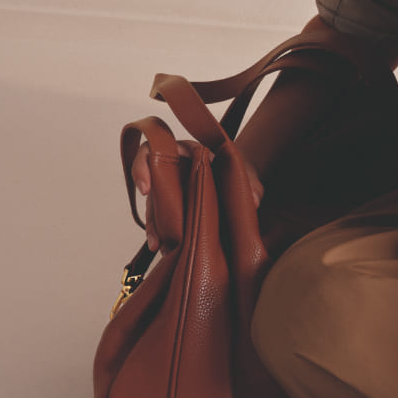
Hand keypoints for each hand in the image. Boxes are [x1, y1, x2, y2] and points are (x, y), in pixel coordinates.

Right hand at [132, 140, 262, 251]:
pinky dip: (162, 232)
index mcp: (185, 150)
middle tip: (155, 229)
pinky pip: (162, 217)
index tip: (146, 190)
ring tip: (160, 246)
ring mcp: (171, 186)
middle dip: (151, 211)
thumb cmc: (237, 166)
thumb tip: (255, 200)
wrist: (240, 176)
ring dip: (155, 227)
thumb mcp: (244, 169)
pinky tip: (164, 248)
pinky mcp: (173, 204)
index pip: (153, 150)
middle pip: (150, 184)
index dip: (143, 167)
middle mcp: (173, 167)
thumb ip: (249, 181)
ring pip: (155, 205)